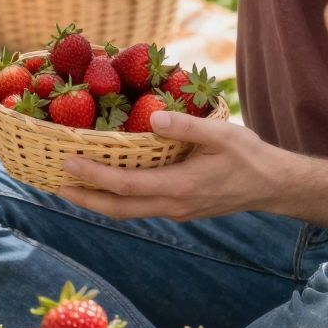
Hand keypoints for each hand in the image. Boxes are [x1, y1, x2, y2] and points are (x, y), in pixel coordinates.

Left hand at [59, 111, 278, 221]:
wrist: (273, 186)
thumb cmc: (248, 156)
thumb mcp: (221, 134)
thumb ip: (186, 126)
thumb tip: (151, 116)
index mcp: (180, 187)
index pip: (126, 186)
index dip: (94, 176)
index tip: (68, 163)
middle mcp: (173, 205)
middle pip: (118, 209)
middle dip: (84, 198)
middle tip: (55, 184)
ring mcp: (176, 210)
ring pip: (128, 212)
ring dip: (98, 201)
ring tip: (71, 186)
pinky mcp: (180, 209)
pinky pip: (140, 208)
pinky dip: (117, 199)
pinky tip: (107, 185)